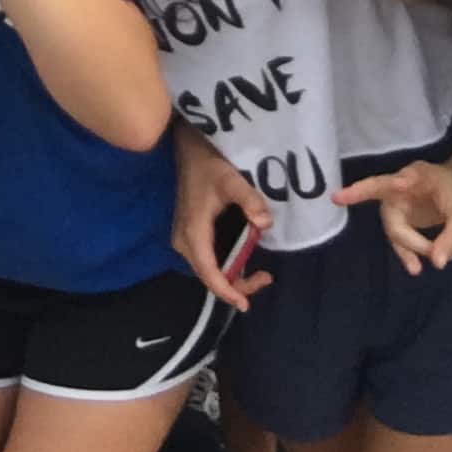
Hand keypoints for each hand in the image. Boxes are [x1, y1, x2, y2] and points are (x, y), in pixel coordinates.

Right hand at [170, 123, 274, 312]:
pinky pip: (208, 257)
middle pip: (209, 275)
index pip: (208, 272)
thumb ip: (250, 201)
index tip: (245, 304)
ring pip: (208, 268)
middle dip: (236, 285)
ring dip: (232, 275)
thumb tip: (266, 224)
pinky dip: (226, 264)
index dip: (226, 290)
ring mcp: (186, 237)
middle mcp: (185, 240)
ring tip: (262, 274)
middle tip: (266, 279)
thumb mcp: (231, 179)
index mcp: (193, 231)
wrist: (188, 147)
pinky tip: (245, 260)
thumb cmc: (209, 163)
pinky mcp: (190, 233)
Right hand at [333, 159, 451, 276]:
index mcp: (419, 175)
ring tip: (418, 269)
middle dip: (404, 234)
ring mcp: (395, 200)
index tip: (398, 183)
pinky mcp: (398, 215)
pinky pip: (396, 235)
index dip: (397, 183)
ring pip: (392, 226)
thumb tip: (437, 264)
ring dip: (404, 247)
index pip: (402, 179)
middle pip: (389, 209)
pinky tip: (414, 267)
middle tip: (430, 254)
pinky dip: (404, 251)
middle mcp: (400, 185)